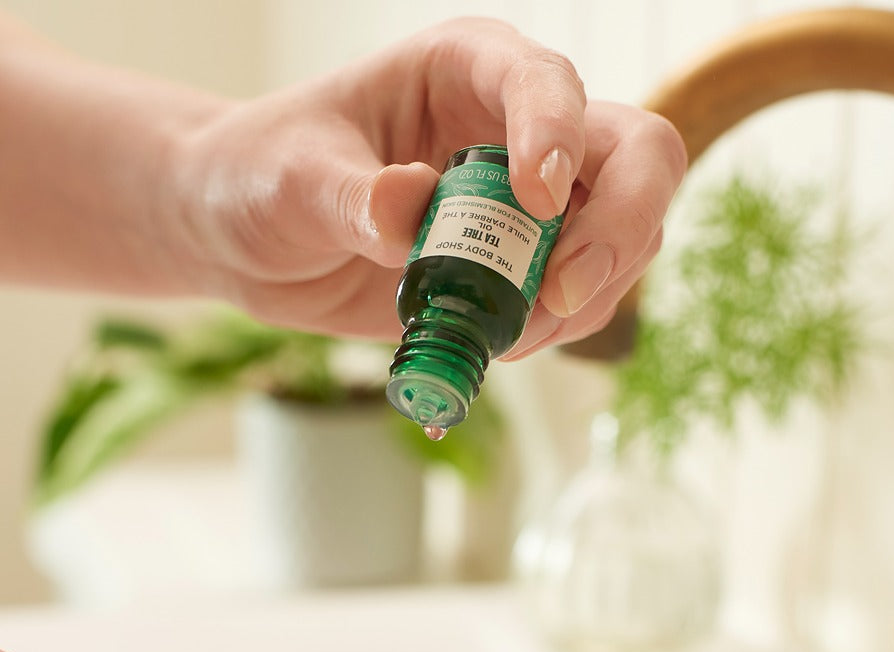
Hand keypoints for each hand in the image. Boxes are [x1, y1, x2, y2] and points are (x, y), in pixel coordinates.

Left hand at [171, 17, 685, 355]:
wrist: (254, 240)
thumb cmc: (263, 176)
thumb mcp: (292, 177)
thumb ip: (352, 196)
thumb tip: (411, 212)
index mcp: (468, 70)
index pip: (550, 82)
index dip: (558, 136)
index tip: (533, 198)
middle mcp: (521, 129)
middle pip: (639, 156)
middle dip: (619, 227)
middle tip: (562, 291)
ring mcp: (535, 204)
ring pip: (625, 239)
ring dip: (581, 297)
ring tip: (497, 328)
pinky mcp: (527, 268)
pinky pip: (582, 300)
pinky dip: (554, 331)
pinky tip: (494, 339)